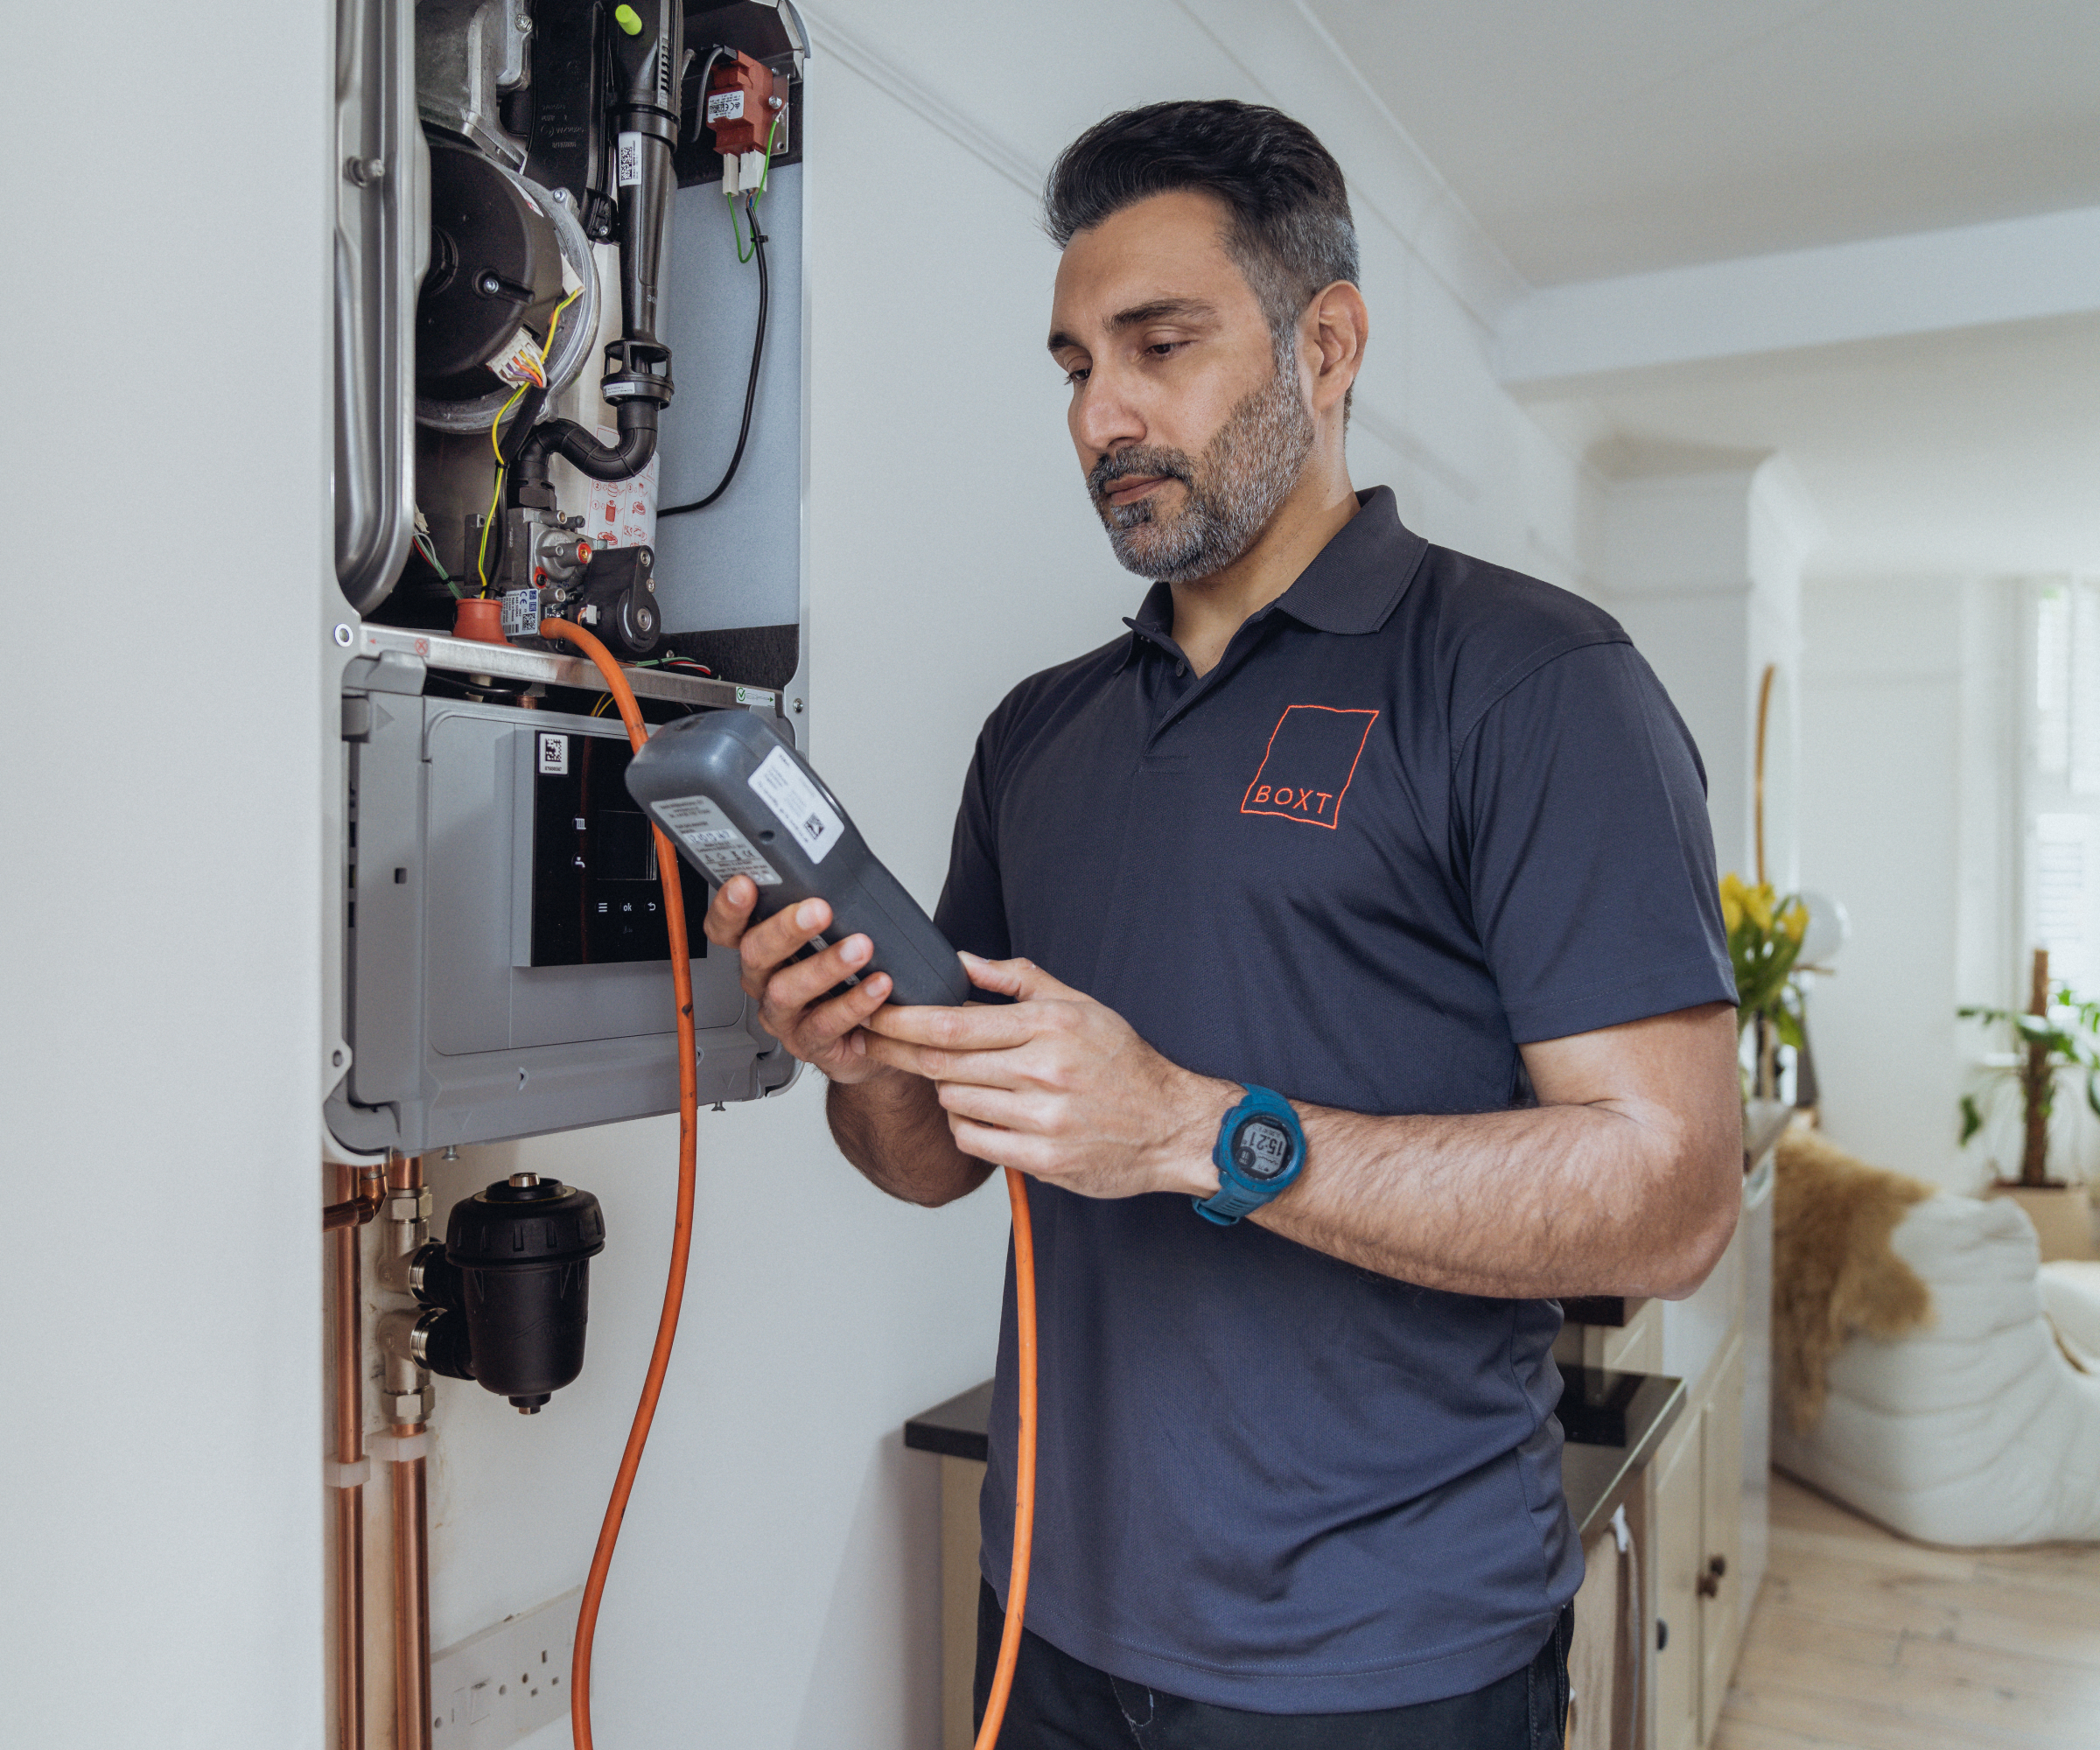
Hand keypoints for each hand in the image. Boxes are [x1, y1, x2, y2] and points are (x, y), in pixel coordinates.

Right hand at [701, 876, 897, 1084]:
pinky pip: (826, 1024)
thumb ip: (822, 910)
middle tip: (818, 910)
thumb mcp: (830, 939)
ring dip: (824, 967)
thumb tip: (835, 869)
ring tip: (859, 948)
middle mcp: (764, 982)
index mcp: (761, 951)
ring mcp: (784, 1016)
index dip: (729, 908)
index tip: (744, 884)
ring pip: (787, 991)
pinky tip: (877, 986)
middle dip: (785, 929)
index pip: (728, 928)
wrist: (870, 1038)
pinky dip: (854, 1003)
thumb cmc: (845, 980)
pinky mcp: (810, 1044)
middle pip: (756, 954)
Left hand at [860, 954, 1230, 1198]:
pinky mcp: (1042, 1160)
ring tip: (963, 1079)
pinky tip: (982, 1112)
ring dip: (944, 1090)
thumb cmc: (1125, 1065)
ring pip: (954, 1102)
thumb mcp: (1080, 1004)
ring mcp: (1042, 1119)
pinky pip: (973, 1141)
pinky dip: (965, 1125)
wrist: (1171, 1125)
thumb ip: (1017, 980)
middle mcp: (1044, 1070)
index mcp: (1049, 1025)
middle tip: (878, 1042)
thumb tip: (963, 960)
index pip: (952, 1023)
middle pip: (941, 1064)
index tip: (874, 1015)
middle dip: (900, 1052)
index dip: (902, 1020)